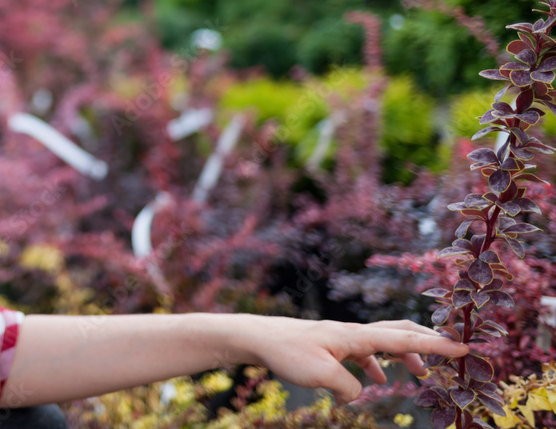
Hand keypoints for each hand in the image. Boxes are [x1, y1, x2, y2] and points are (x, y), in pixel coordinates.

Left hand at [241, 316, 469, 405]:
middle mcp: (353, 332)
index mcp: (357, 336)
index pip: (405, 338)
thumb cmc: (288, 353)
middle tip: (453, 352)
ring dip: (405, 355)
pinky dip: (377, 364)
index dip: (437, 345)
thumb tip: (361, 392)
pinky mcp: (331, 344)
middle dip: (428, 342)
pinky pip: (364, 352)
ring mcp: (343, 337)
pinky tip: (375, 380)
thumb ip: (349, 387)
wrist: (260, 337)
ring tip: (421, 374)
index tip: (464, 347)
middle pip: (399, 332)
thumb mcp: (321, 376)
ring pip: (383, 342)